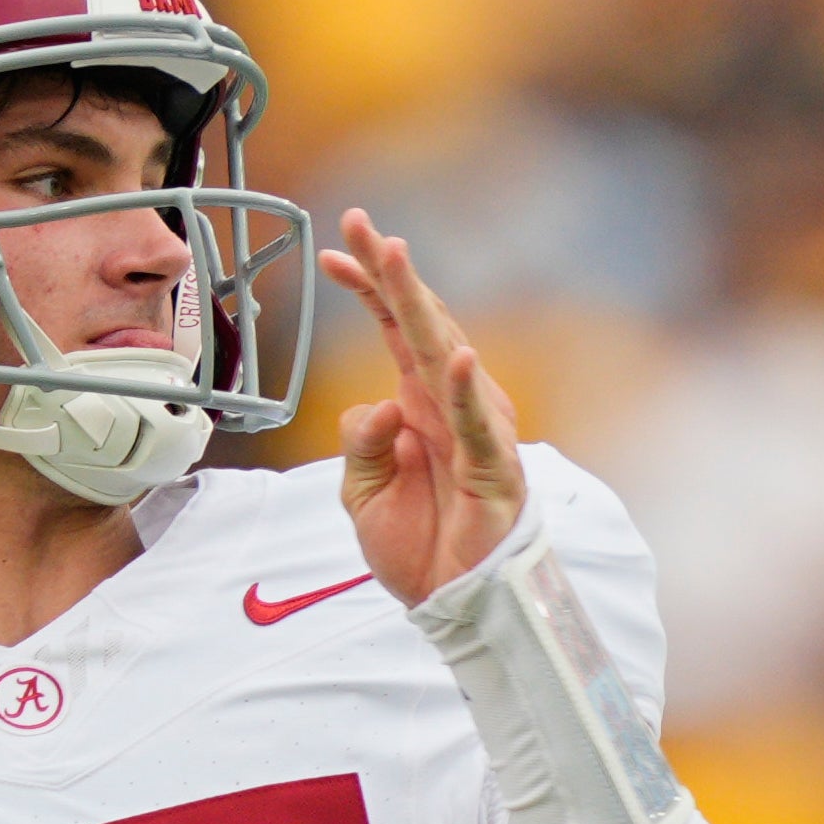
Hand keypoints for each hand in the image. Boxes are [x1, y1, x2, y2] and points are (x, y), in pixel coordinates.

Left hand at [326, 209, 524, 602]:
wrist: (450, 600)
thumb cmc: (416, 541)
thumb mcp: (360, 491)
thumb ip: (360, 442)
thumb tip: (374, 405)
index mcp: (418, 400)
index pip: (394, 328)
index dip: (367, 288)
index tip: (332, 253)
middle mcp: (449, 402)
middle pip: (420, 322)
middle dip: (390, 272)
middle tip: (361, 223)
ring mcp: (474, 430)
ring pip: (446, 356)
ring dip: (422, 307)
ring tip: (397, 260)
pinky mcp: (492, 470)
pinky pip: (477, 426)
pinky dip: (467, 391)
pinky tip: (459, 355)